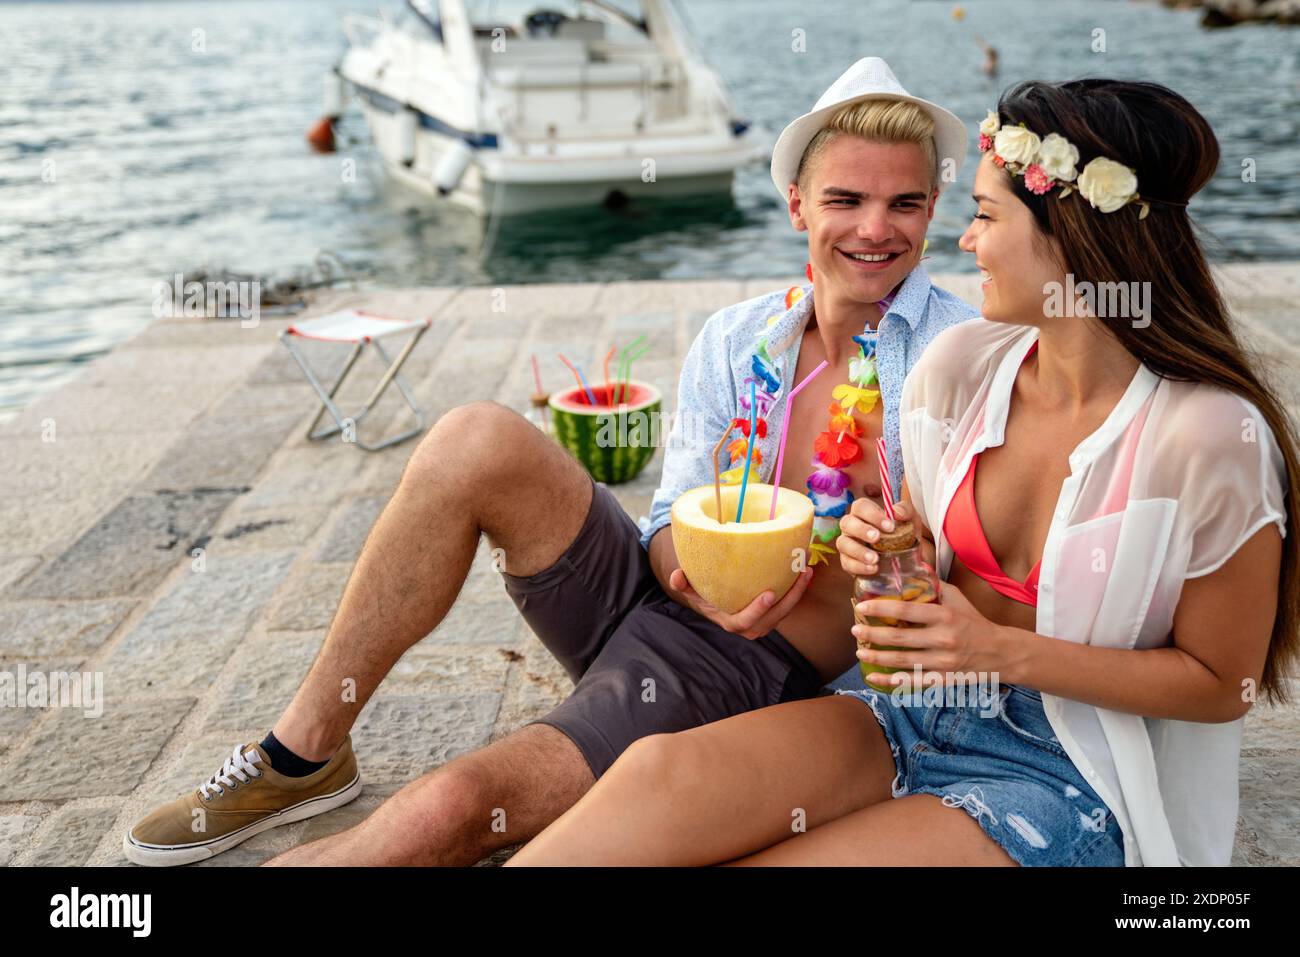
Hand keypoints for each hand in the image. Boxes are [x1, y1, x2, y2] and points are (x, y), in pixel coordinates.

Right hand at [668, 566, 814, 639]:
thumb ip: (683, 584)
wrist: (718, 603)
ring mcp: (765, 621)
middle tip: (802, 573)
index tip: (769, 594)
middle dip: (792, 597)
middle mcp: (750, 626)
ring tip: (807, 568)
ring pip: (786, 611)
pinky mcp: (774, 614)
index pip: (745, 621)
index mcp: (731, 622)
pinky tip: (804, 569)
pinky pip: (788, 604)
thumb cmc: (705, 595)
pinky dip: (797, 589)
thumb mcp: (692, 591)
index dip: (757, 610)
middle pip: (775, 617)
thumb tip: (676, 575)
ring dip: (799, 591)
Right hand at [837, 496, 914, 577]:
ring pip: (842, 543)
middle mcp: (852, 526)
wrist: (906, 556)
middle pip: (846, 522)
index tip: (889, 526)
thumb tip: (896, 512)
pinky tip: (873, 568)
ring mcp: (848, 544)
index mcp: (864, 513)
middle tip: (877, 538)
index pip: (860, 506)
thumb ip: (906, 510)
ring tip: (875, 558)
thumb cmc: (902, 532)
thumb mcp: (910, 519)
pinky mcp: (848, 562)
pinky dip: (859, 566)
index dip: (872, 515)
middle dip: (861, 530)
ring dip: (858, 550)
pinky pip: (847, 563)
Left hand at [851, 582, 1013, 687]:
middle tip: (854, 629)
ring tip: (859, 652)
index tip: (861, 606)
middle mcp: (943, 639)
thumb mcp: (957, 599)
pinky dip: (890, 681)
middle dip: (872, 634)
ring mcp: (943, 662)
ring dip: (877, 657)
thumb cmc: (974, 621)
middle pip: (899, 638)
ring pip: (902, 661)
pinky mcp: (943, 679)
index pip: (906, 610)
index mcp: (945, 616)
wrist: (1001, 653)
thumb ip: (934, 585)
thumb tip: (910, 566)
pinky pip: (912, 682)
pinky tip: (873, 677)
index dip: (880, 608)